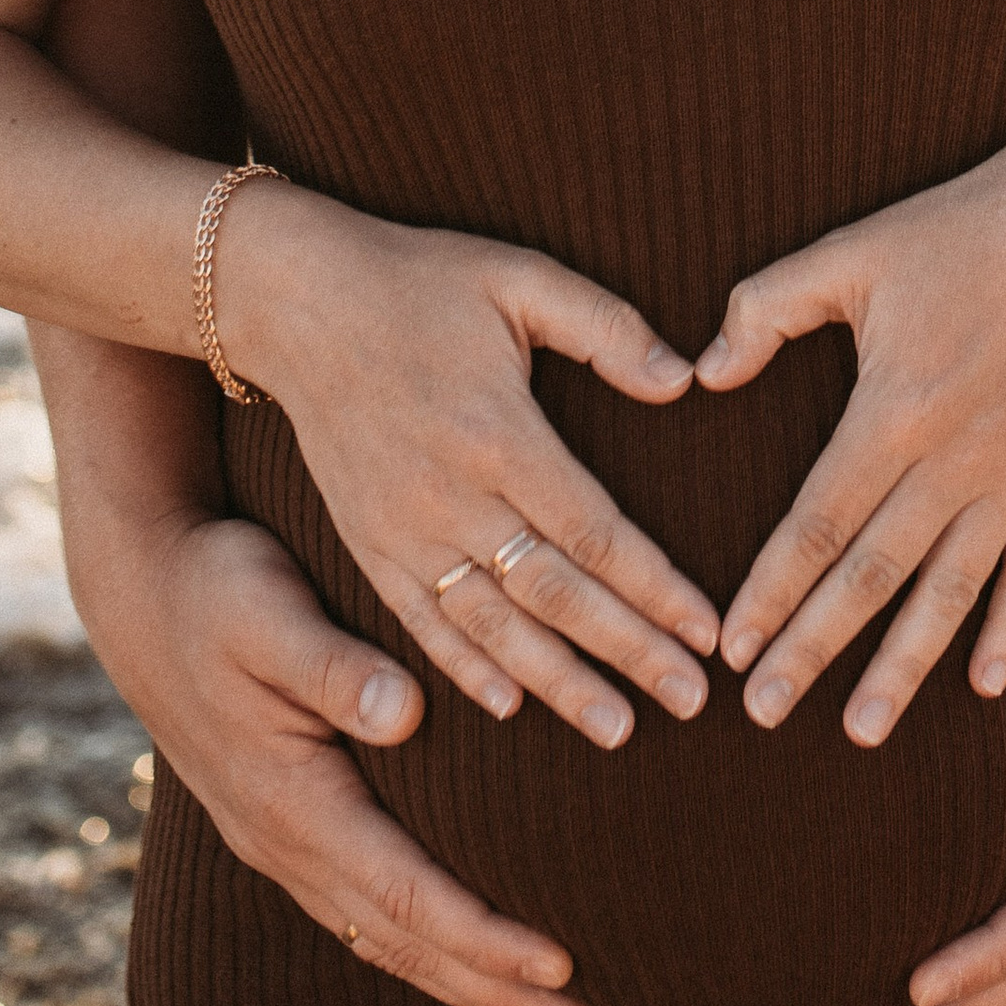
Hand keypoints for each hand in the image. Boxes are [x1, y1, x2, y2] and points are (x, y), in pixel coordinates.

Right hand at [78, 505, 601, 1005]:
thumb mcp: (271, 615)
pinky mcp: (284, 829)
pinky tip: (461, 960)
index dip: (484, 938)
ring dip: (464, 982)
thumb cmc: (217, 593)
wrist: (142, 595)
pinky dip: (422, 947)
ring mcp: (279, 844)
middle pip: (403, 944)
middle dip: (495, 992)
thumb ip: (337, 669)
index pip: (406, 894)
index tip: (562, 965)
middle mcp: (284, 842)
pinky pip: (363, 914)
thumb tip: (405, 714)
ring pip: (382, 940)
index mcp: (292, 800)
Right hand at [233, 193, 717, 754]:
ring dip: (560, 682)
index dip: (655, 588)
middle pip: (554, 594)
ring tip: (619, 728)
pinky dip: (467, 669)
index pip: (593, 532)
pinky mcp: (369, 545)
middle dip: (629, 651)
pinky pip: (424, 622)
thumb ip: (605, 328)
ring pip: (494, 626)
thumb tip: (685, 377)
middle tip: (692, 700)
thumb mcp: (521, 277)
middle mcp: (450, 496)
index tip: (707, 632)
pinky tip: (511, 706)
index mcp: (498, 434)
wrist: (299, 304)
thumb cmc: (422, 282)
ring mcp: (403, 530)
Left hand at [695, 159, 1005, 744]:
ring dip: (904, 664)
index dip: (772, 590)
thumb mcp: (844, 255)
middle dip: (814, 649)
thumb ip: (764, 310)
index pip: (818, 524)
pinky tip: (985, 684)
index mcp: (892, 411)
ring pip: (951, 592)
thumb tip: (700, 375)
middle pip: (872, 575)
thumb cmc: (947, 235)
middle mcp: (954, 459)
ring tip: (861, 726)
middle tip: (764, 712)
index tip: (732, 648)